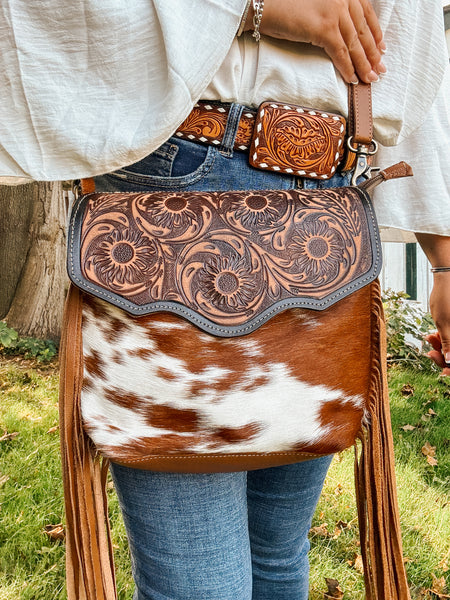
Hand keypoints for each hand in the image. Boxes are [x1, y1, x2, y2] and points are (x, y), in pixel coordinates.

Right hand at [244, 0, 385, 83]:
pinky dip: (347, 67)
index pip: (366, 14)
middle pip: (362, 31)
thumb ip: (333, 13)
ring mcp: (335, 12)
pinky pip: (340, 52)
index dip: (375, 34)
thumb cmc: (287, 5)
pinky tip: (352, 78)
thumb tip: (344, 34)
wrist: (266, 5)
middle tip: (379, 70)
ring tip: (369, 78)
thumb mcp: (317, 4)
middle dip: (373, 54)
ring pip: (354, 44)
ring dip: (363, 64)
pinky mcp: (324, 28)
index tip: (381, 49)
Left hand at [416, 233, 449, 375]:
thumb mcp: (445, 324)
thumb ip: (449, 344)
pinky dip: (445, 336)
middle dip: (446, 355)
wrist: (449, 274)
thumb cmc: (448, 296)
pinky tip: (432, 333)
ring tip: (429, 338)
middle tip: (430, 352)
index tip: (442, 372)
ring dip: (443, 345)